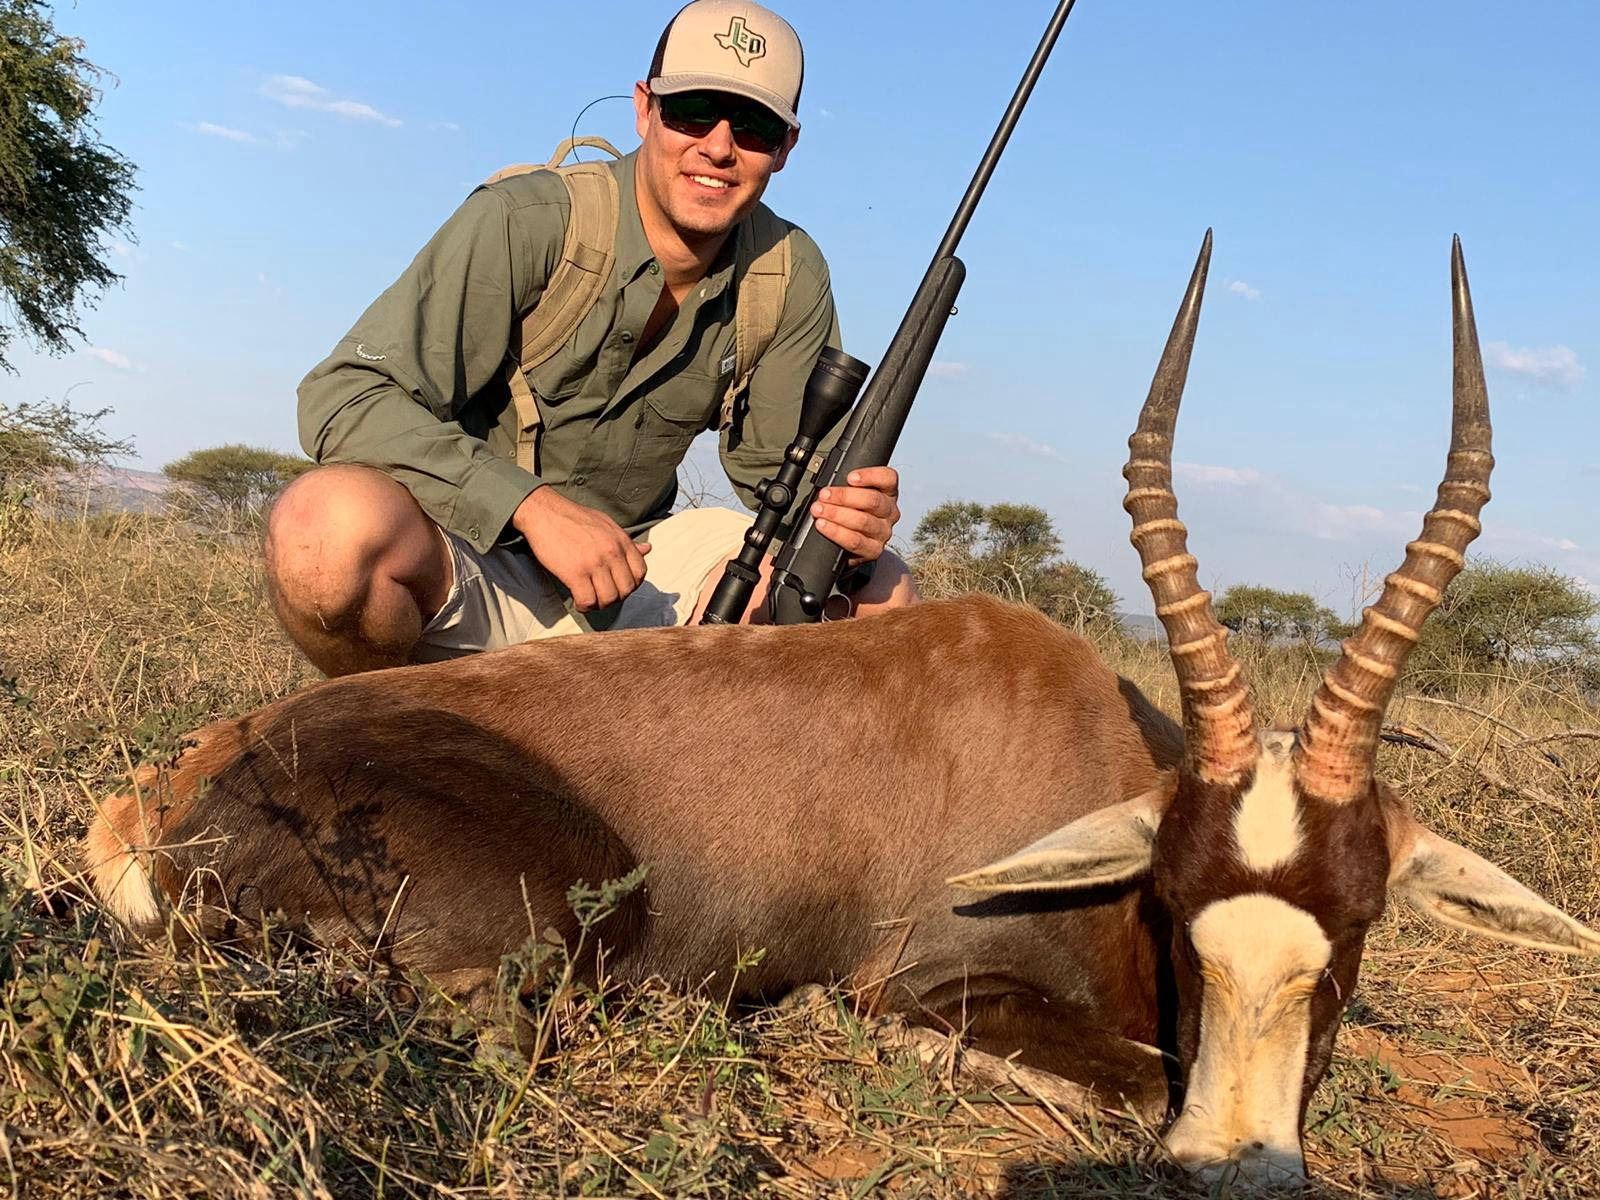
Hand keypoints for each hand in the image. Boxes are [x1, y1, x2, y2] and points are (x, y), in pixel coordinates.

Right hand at [512, 487, 649, 610]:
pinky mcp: (575, 573)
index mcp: (621, 540)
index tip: (619, 586)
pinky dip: (584, 606)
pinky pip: (588, 600)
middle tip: (603, 596)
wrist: (545, 512)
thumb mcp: (606, 525)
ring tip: (590, 599)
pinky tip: (579, 601)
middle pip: (626, 589)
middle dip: (616, 597)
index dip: (631, 584)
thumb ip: (626, 541)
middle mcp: (611, 552)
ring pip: (609, 598)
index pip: (640, 572)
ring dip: (600, 604)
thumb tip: (647, 550)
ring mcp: (594, 563)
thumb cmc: (574, 518)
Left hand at [809, 466, 900, 564]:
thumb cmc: (851, 514)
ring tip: (819, 510)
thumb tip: (827, 488)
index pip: (888, 478)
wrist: (850, 545)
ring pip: (863, 521)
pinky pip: (855, 541)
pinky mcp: (874, 550)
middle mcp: (889, 512)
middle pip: (872, 500)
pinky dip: (836, 532)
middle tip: (824, 495)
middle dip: (844, 496)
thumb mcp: (852, 496)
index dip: (870, 476)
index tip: (850, 477)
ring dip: (836, 514)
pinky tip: (824, 526)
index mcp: (887, 492)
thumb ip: (845, 488)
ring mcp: (883, 532)